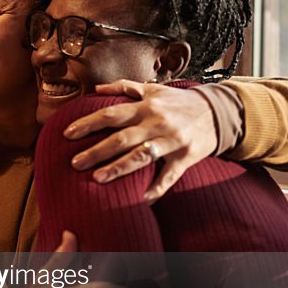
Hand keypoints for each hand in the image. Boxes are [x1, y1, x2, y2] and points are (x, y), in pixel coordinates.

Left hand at [63, 80, 217, 202]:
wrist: (219, 111)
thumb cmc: (179, 102)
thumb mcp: (154, 89)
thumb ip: (125, 87)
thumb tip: (96, 88)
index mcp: (146, 107)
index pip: (111, 114)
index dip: (88, 123)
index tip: (68, 134)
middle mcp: (157, 123)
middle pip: (122, 138)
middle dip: (97, 151)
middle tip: (75, 163)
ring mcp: (172, 141)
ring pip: (142, 156)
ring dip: (119, 168)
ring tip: (97, 179)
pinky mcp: (186, 157)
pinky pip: (169, 176)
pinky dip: (156, 189)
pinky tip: (140, 200)